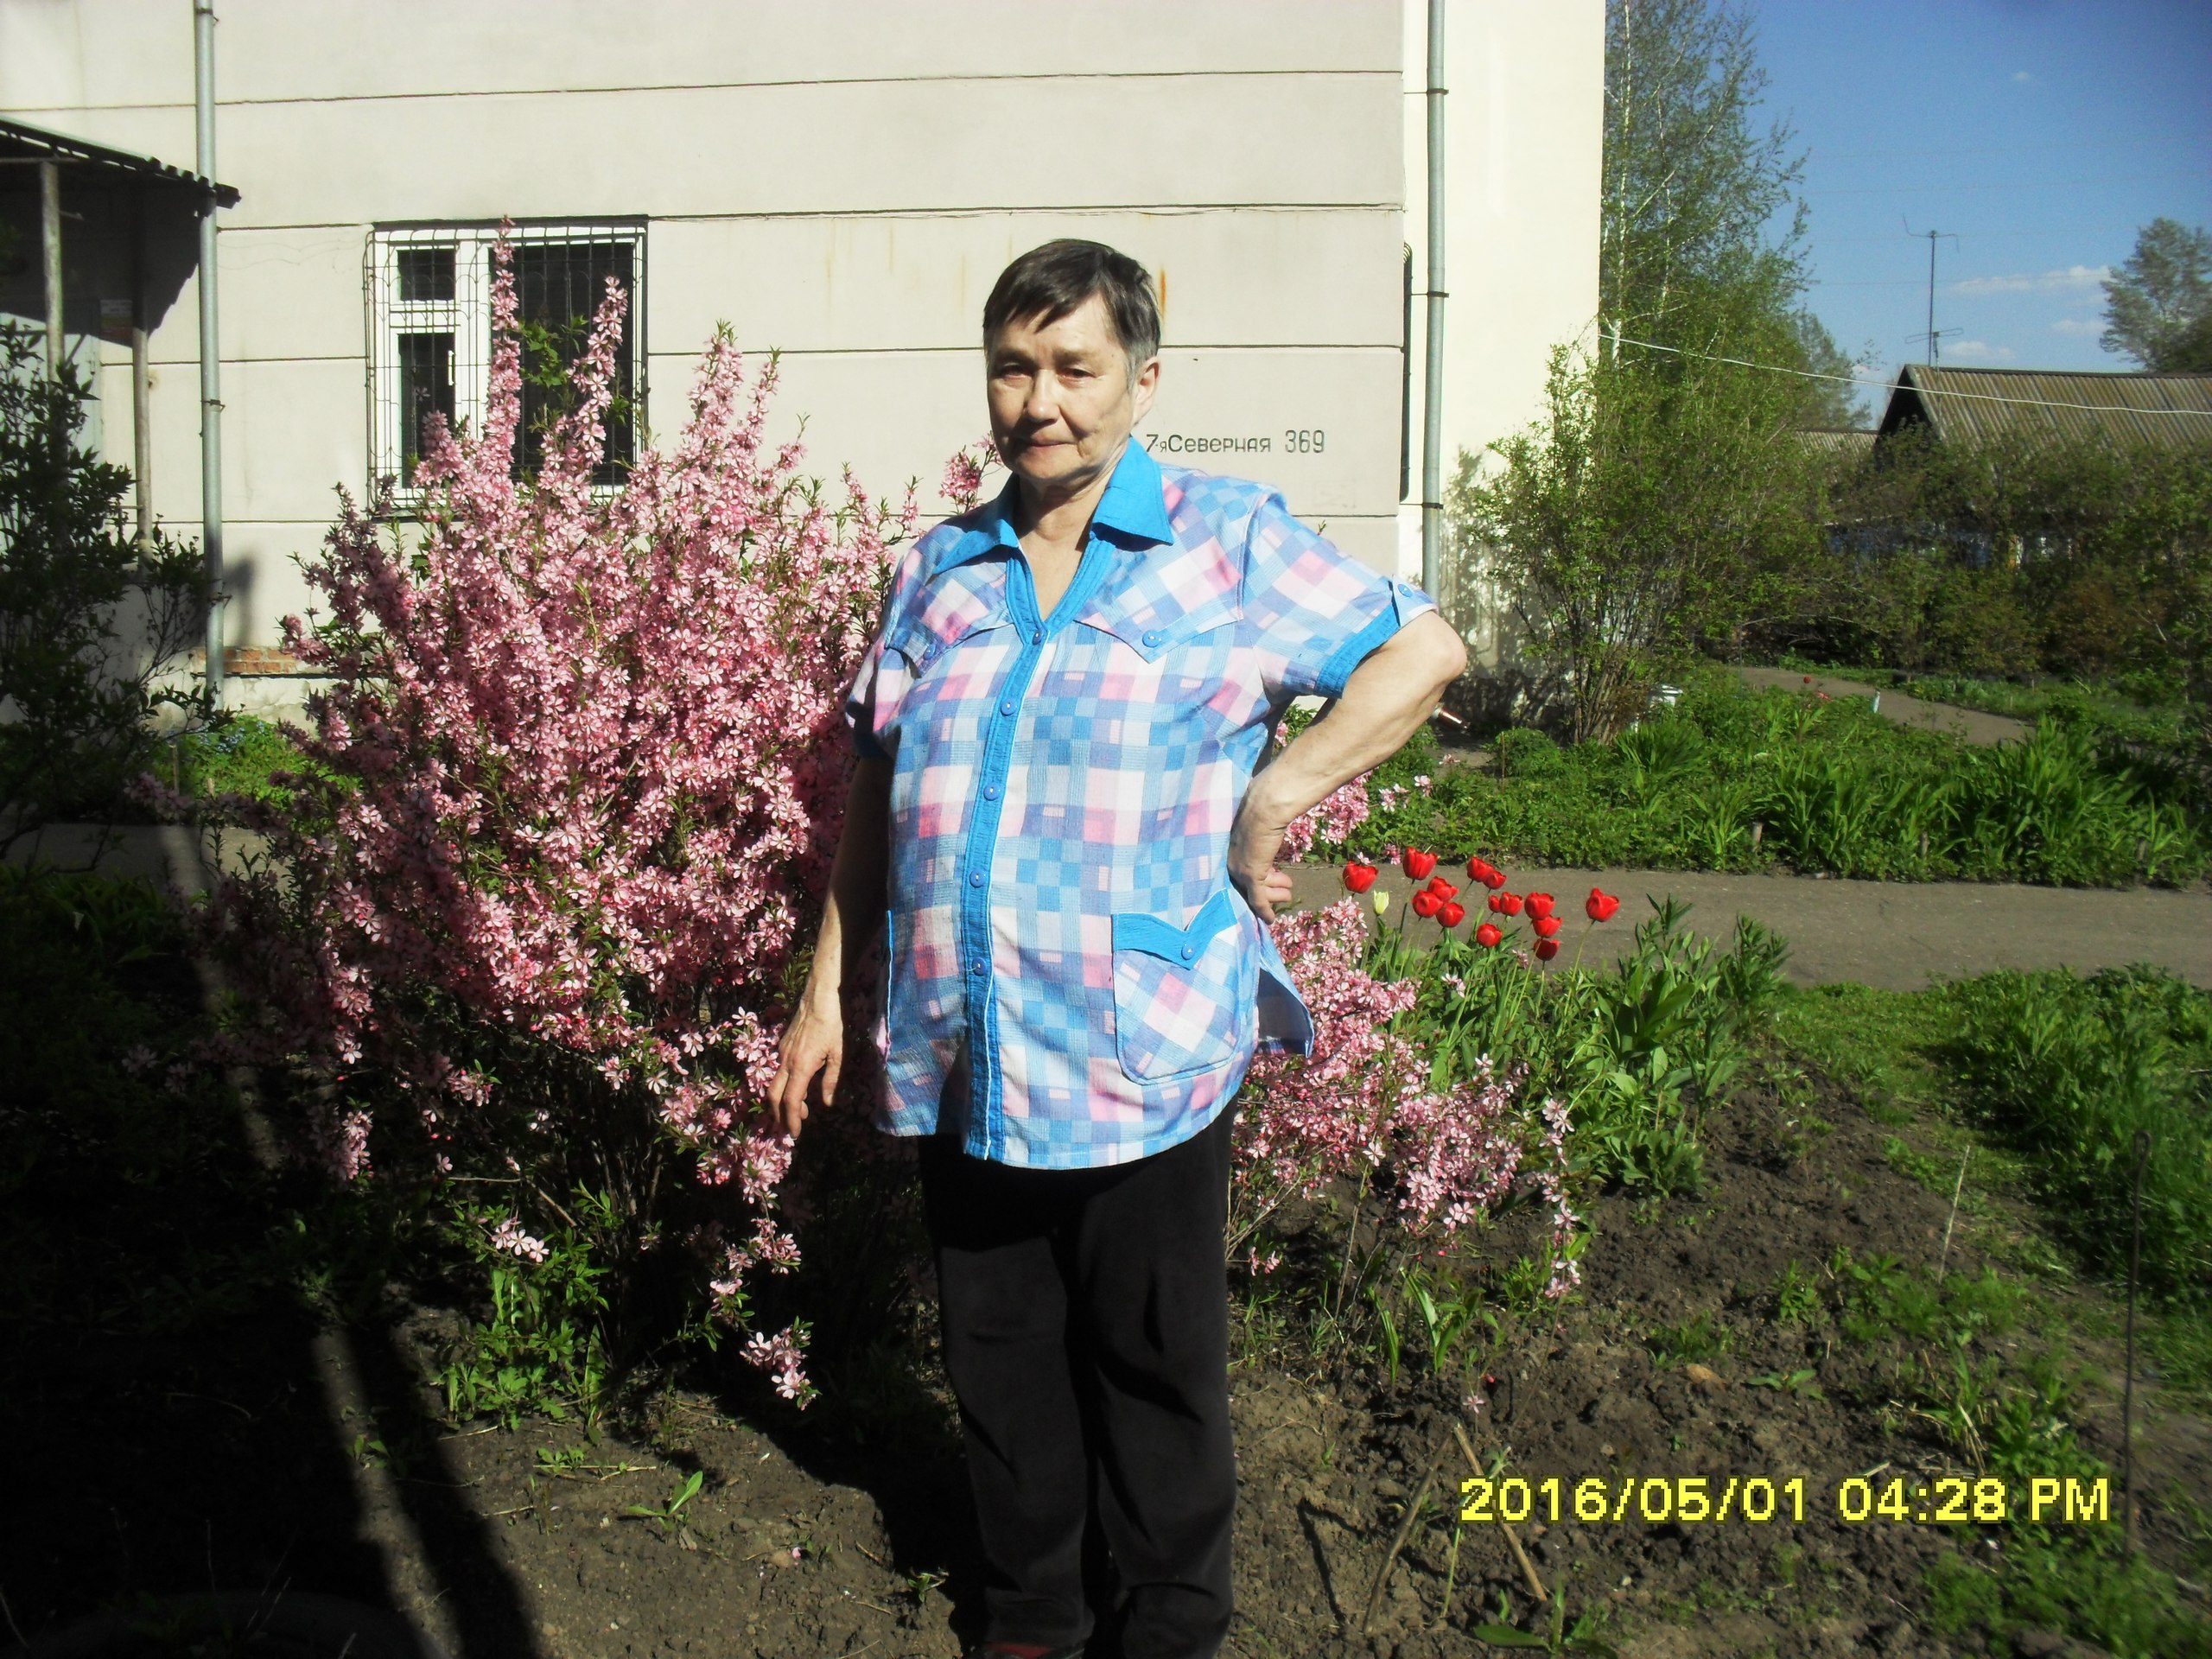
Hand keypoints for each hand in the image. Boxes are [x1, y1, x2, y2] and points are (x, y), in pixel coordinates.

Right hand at [766, 988, 842, 1140]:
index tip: (795, 1134)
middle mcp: (786, 1062)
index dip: (792, 1120)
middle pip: (773, 1096)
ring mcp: (781, 1053)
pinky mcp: (782, 1046)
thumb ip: (831, 1080)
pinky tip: (798, 1087)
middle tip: (790, 1128)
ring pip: (774, 1084)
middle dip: (779, 1115)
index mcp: (801, 1066)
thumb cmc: (833, 1024)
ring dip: (781, 1102)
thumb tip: (826, 1103)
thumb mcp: (838, 1054)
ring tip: (798, 1111)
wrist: (819, 997)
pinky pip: (778, 1072)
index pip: (790, 1101)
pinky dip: (784, 1086)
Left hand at [1228, 781, 1296, 922]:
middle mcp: (1231, 860)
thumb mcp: (1258, 823)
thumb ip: (1258, 831)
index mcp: (1232, 848)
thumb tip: (1266, 824)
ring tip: (1287, 894)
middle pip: (1245, 884)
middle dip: (1267, 888)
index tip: (1269, 881)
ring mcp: (1239, 869)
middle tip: (1285, 888)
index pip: (1239, 871)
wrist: (1266, 806)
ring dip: (1272, 896)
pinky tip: (1271, 919)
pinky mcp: (1250, 875)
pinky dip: (1264, 910)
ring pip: (1254, 893)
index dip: (1257, 879)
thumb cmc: (1265, 807)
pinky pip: (1257, 899)